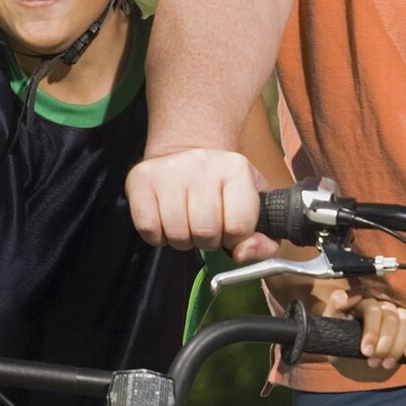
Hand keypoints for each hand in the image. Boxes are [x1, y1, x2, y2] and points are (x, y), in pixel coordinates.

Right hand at [126, 148, 276, 262]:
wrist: (186, 152)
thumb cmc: (222, 187)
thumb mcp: (255, 208)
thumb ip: (264, 242)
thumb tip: (240, 254)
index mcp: (237, 168)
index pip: (239, 227)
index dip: (234, 238)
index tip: (229, 227)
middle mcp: (203, 163)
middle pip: (205, 233)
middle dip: (207, 240)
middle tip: (205, 225)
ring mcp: (170, 170)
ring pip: (177, 234)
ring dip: (183, 239)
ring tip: (186, 222)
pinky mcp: (141, 179)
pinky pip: (149, 229)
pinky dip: (158, 236)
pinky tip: (166, 220)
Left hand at [324, 288, 405, 375]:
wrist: (354, 358)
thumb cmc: (342, 338)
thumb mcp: (332, 323)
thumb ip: (336, 305)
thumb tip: (350, 295)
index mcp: (363, 299)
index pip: (372, 309)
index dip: (372, 332)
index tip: (366, 352)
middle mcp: (382, 301)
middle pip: (391, 318)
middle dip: (384, 344)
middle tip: (374, 362)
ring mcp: (398, 310)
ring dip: (398, 346)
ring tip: (386, 364)